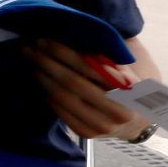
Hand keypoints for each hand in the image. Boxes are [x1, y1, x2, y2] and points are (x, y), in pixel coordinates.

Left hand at [24, 39, 148, 139]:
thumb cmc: (130, 87)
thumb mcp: (128, 68)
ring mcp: (102, 126)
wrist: (138, 122)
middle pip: (71, 81)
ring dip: (42, 76)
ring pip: (62, 96)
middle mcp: (117, 110)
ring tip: (30, 61)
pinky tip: (39, 79)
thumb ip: (108, 54)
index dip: (64, 52)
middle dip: (47, 62)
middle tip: (30, 48)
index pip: (90, 67)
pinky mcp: (86, 134)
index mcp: (130, 89)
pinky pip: (59, 111)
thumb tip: (77, 31)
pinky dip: (46, 93)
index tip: (45, 40)